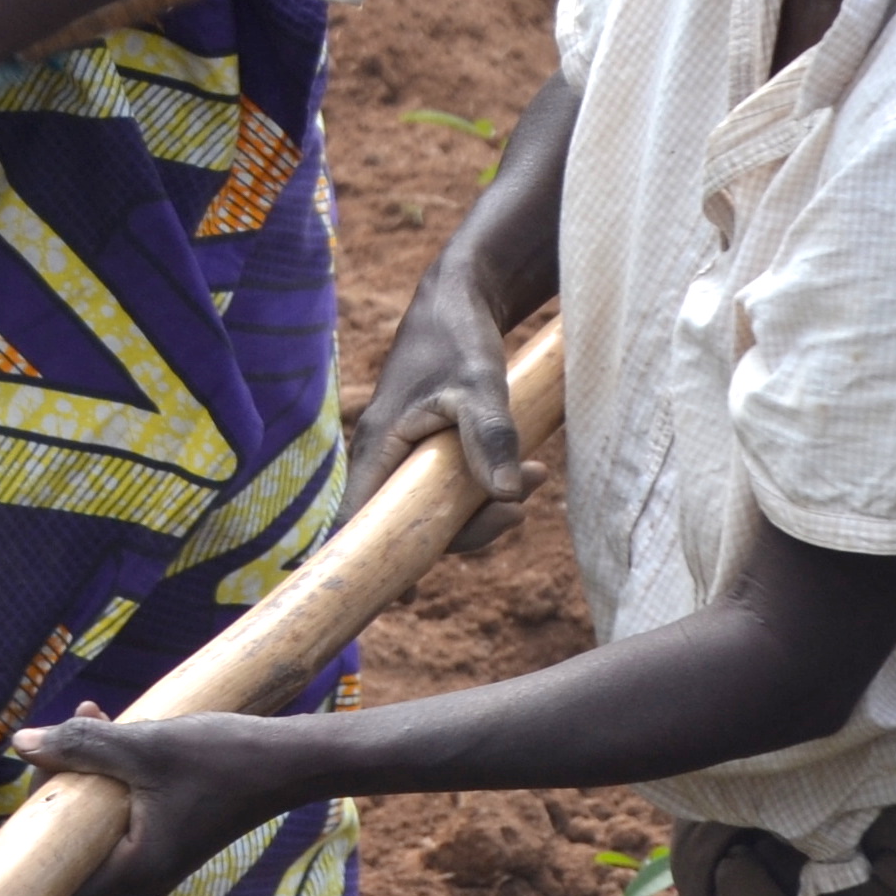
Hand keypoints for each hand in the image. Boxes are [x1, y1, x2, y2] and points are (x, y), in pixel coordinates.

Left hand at [11, 703, 318, 895]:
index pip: (59, 883)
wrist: (289, 761)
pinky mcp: (168, 832)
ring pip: (96, 824)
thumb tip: (21, 744)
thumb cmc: (222, 758)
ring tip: (78, 723)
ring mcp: (156, 855)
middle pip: (72, 851)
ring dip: (79, 778)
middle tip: (40, 754)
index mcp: (135, 870)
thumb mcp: (144, 746)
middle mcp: (143, 875)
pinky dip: (106, 776)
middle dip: (49, 800)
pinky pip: (120, 811)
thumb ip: (82, 745)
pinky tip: (102, 722)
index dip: (17, 861)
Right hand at [341, 266, 536, 552]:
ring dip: (487, 506)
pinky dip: (488, 487)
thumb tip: (507, 496)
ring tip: (537, 476)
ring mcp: (406, 452)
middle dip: (468, 529)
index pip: (358, 521)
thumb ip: (490, 436)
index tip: (393, 599)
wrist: (460, 295)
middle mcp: (385, 456)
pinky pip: (452, 487)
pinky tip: (528, 470)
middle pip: (409, 525)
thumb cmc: (458, 337)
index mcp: (380, 446)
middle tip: (519, 511)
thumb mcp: (479, 383)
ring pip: (437, 507)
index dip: (367, 563)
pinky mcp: (428, 446)